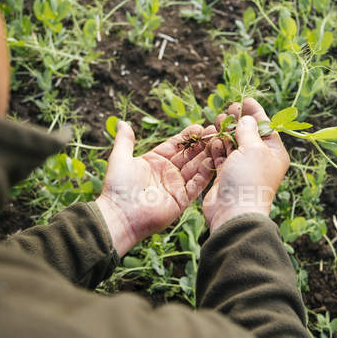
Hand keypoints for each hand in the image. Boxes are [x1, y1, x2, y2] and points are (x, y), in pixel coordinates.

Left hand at [96, 122, 216, 255]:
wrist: (120, 215)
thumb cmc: (118, 186)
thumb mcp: (120, 158)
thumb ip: (125, 140)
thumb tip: (123, 123)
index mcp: (154, 161)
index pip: (175, 145)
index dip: (187, 136)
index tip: (199, 127)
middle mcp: (167, 173)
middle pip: (188, 156)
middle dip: (201, 144)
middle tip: (215, 131)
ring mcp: (175, 186)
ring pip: (195, 168)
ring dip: (206, 156)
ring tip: (218, 143)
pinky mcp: (181, 200)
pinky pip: (196, 185)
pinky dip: (205, 173)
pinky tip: (213, 161)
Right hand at [203, 98, 289, 232]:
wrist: (233, 211)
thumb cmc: (249, 179)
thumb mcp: (253, 148)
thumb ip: (248, 129)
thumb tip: (246, 118)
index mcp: (274, 152)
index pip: (266, 126)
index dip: (255, 112)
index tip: (245, 100)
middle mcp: (259, 159)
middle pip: (247, 133)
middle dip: (237, 120)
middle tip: (227, 110)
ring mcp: (242, 167)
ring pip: (232, 143)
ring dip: (225, 132)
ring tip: (217, 122)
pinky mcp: (226, 175)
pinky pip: (221, 155)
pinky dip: (217, 147)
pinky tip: (214, 141)